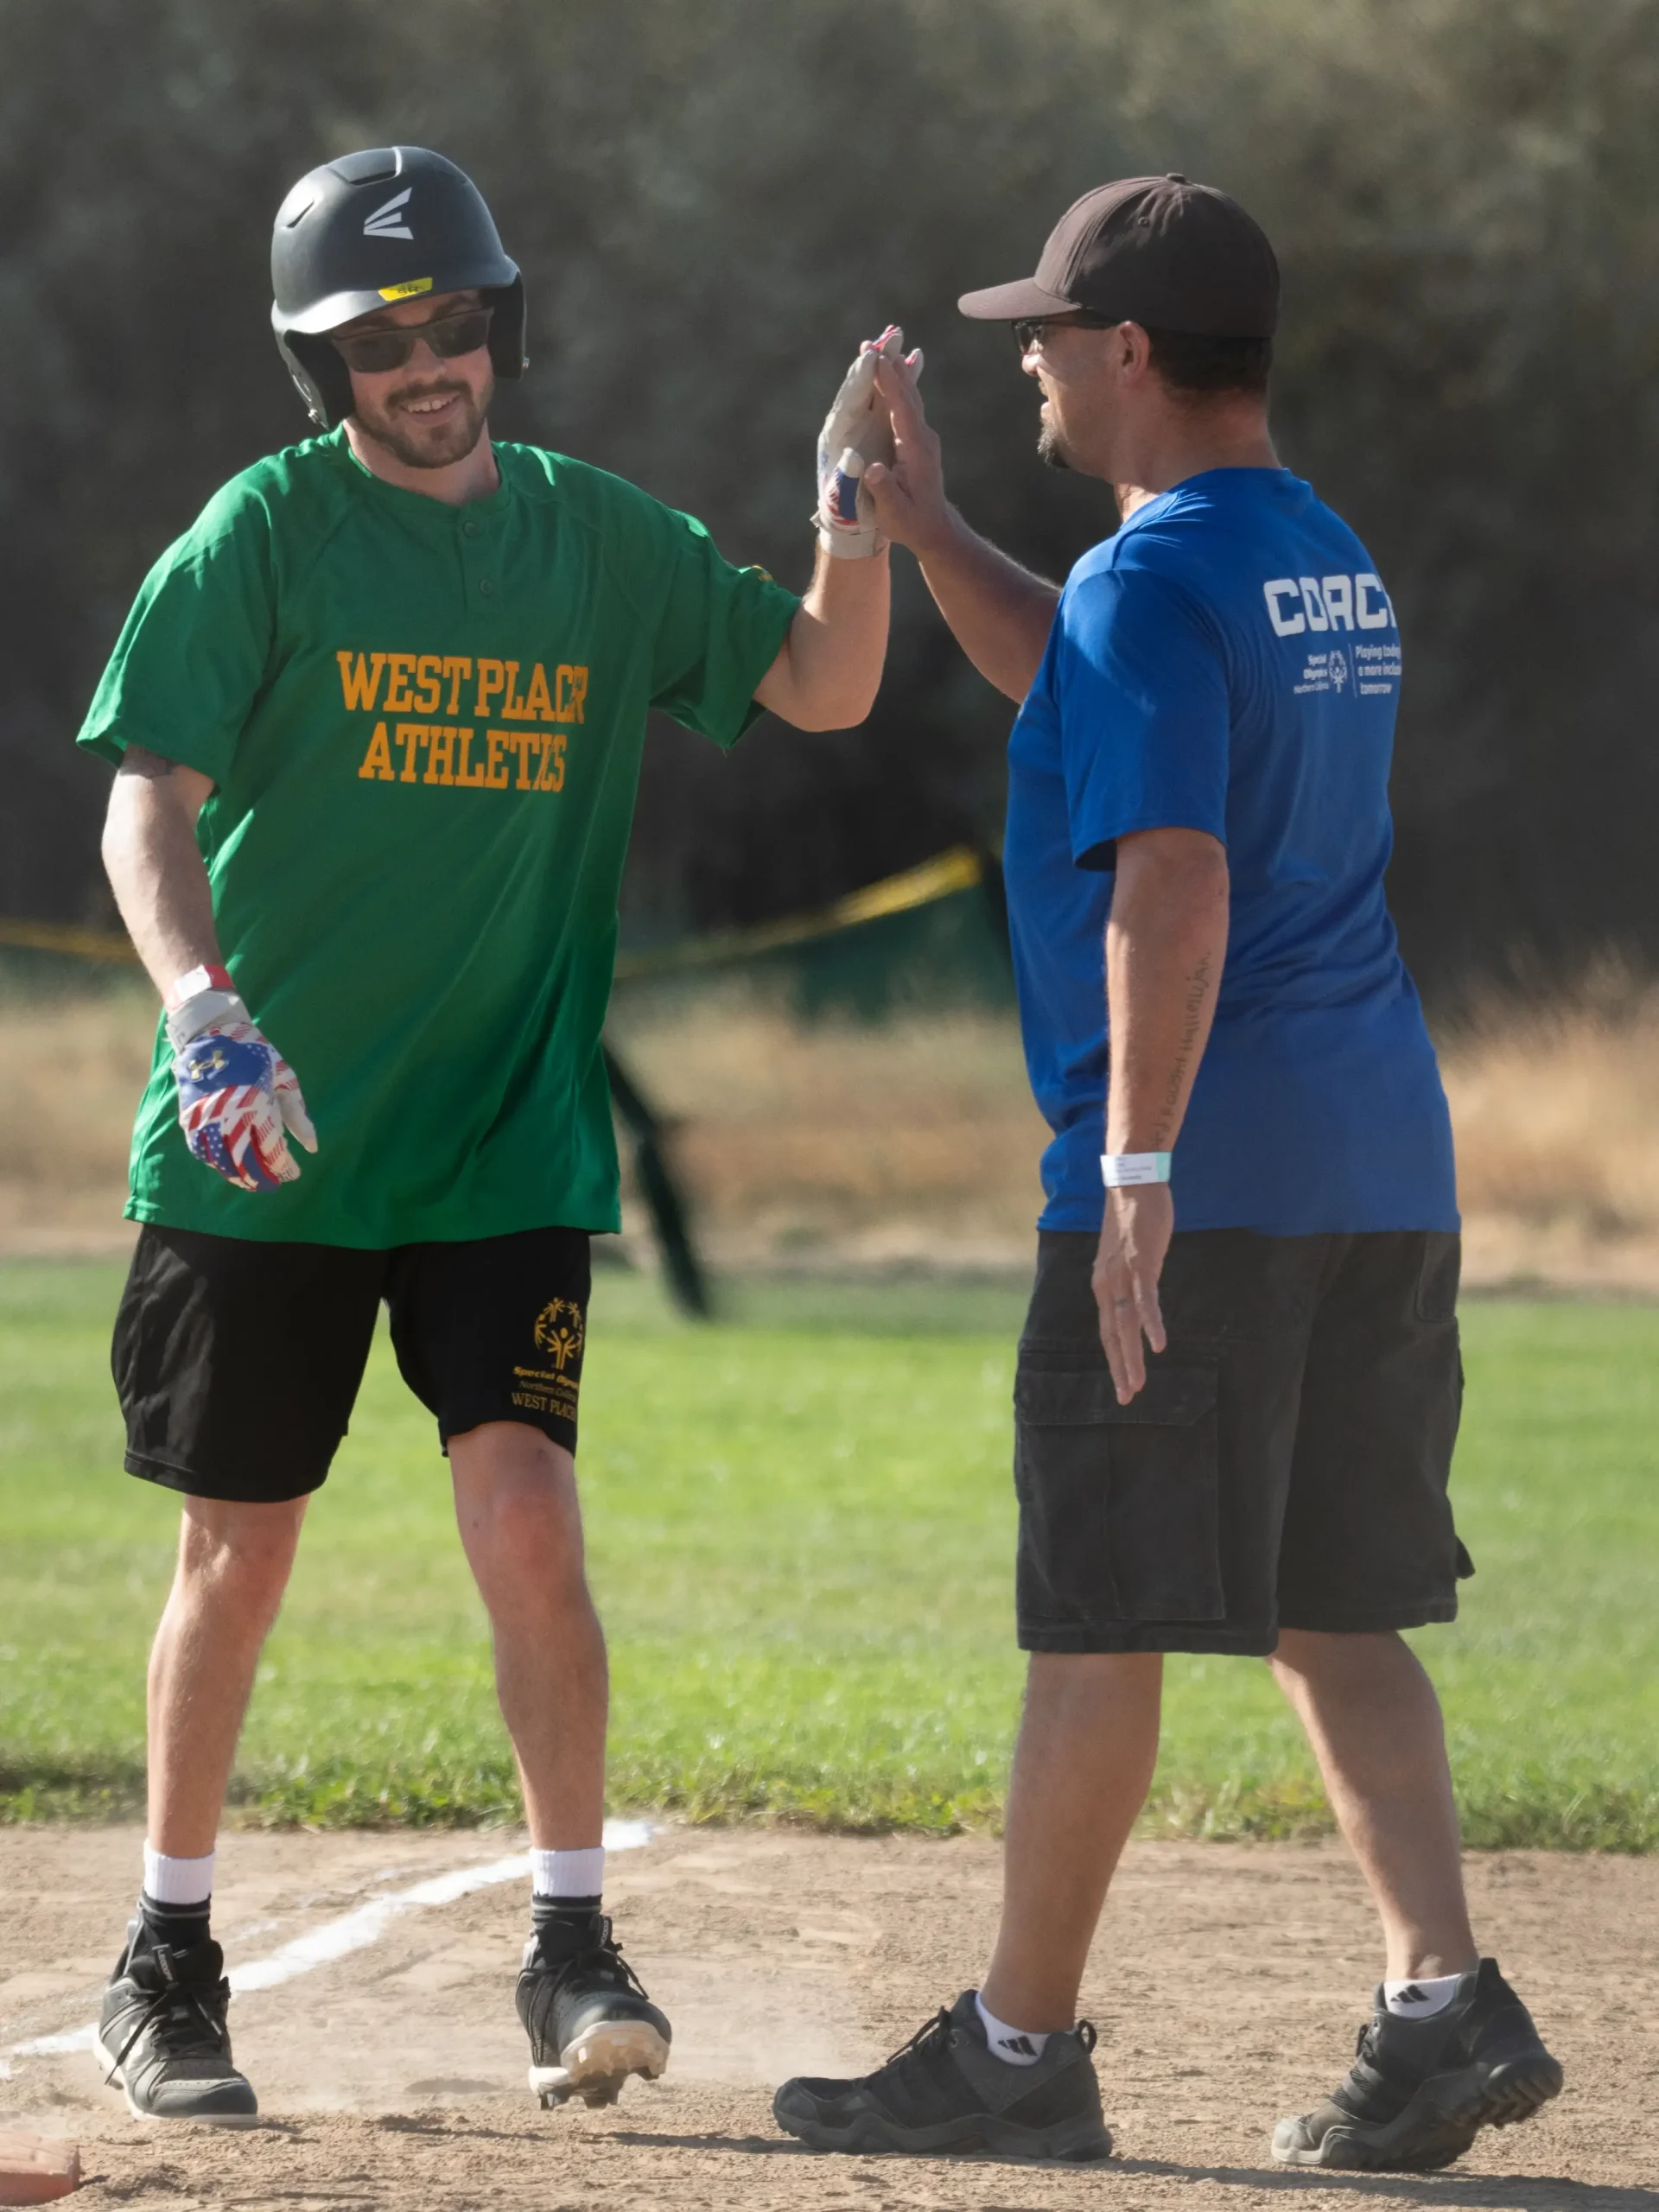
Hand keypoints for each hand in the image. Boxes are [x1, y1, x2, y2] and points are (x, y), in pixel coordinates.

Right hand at [171, 1008, 317, 1192]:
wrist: (211, 1034)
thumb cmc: (256, 1055)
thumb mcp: (285, 1080)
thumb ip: (298, 1115)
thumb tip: (312, 1147)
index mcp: (257, 1108)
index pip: (273, 1152)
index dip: (285, 1168)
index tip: (294, 1173)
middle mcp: (230, 1118)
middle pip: (247, 1164)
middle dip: (262, 1179)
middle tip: (273, 1184)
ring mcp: (207, 1120)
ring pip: (223, 1163)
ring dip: (239, 1177)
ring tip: (252, 1182)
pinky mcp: (190, 1119)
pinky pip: (202, 1152)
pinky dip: (217, 1164)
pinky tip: (228, 1167)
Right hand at [815, 324, 921, 556]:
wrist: (934, 529)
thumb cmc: (911, 522)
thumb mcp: (894, 512)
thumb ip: (883, 489)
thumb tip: (873, 469)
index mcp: (916, 449)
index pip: (901, 409)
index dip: (889, 383)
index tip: (876, 359)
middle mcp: (923, 437)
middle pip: (907, 394)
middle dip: (890, 367)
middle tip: (874, 342)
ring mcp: (923, 437)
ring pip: (909, 397)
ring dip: (895, 372)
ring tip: (881, 348)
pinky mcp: (919, 439)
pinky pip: (907, 405)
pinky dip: (898, 386)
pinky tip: (894, 373)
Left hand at [1091, 1184, 1172, 1402]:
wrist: (1131, 1182)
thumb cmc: (1132, 1218)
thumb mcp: (1125, 1255)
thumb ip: (1129, 1279)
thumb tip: (1137, 1297)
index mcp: (1103, 1284)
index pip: (1107, 1331)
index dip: (1114, 1359)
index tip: (1122, 1385)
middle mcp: (1107, 1284)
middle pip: (1112, 1335)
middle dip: (1120, 1369)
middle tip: (1127, 1398)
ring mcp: (1123, 1275)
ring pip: (1125, 1325)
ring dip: (1132, 1357)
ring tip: (1138, 1384)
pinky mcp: (1141, 1264)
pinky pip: (1145, 1301)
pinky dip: (1151, 1325)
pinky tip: (1159, 1345)